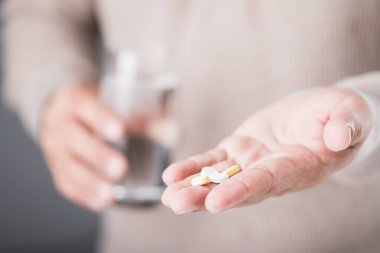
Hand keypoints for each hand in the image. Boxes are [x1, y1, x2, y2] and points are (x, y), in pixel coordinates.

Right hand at [40, 84, 126, 210]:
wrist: (63, 113)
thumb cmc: (96, 107)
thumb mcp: (110, 101)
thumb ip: (138, 114)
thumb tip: (170, 128)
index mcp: (74, 100)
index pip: (84, 107)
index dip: (100, 118)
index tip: (119, 131)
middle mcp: (59, 124)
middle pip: (73, 139)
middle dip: (97, 155)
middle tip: (120, 168)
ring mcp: (54, 148)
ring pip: (67, 166)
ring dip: (90, 182)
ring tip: (111, 194)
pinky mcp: (57, 169)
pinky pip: (65, 183)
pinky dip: (83, 194)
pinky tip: (101, 202)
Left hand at [162, 87, 372, 213]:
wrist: (319, 114)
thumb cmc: (339, 116)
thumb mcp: (351, 114)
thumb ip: (347, 125)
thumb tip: (337, 138)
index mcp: (298, 167)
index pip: (267, 181)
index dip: (242, 191)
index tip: (215, 203)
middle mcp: (271, 171)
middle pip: (236, 188)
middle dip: (206, 197)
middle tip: (177, 204)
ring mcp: (252, 162)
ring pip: (220, 178)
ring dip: (193, 187)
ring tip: (168, 197)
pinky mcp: (239, 149)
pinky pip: (214, 161)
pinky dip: (194, 167)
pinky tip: (172, 176)